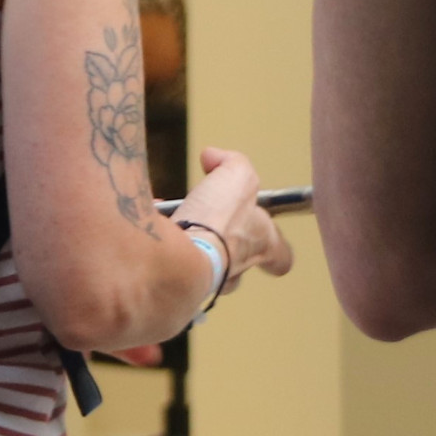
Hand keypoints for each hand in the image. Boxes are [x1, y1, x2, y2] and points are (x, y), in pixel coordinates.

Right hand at [176, 146, 299, 293]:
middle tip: (209, 214)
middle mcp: (238, 265)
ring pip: (205, 259)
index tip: (264, 231)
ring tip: (174, 212)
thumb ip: (233, 162)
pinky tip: (154, 218)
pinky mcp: (179, 278)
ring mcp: (209, 278)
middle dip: (224, 235)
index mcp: (261, 243)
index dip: (273, 242)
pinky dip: (165, 236)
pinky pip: (174, 256)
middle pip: (239, 257)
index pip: (281, 254)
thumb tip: (214, 157)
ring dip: (193, 236)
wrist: (181, 255)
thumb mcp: (237, 176)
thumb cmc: (219, 223)